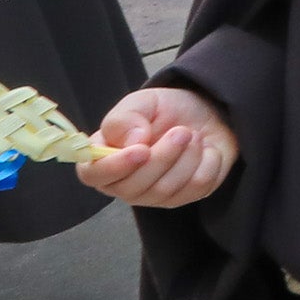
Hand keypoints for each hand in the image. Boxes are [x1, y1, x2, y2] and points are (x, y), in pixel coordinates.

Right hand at [82, 86, 235, 207]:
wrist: (204, 113)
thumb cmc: (165, 110)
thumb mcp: (143, 102)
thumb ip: (126, 118)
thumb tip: (132, 143)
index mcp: (103, 157)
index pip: (93, 175)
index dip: (114, 167)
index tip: (141, 150)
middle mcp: (122, 183)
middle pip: (132, 188)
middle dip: (162, 157)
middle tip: (182, 131)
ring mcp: (153, 195)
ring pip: (165, 190)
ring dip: (186, 157)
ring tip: (192, 134)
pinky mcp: (183, 197)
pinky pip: (196, 188)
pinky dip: (207, 162)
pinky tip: (205, 149)